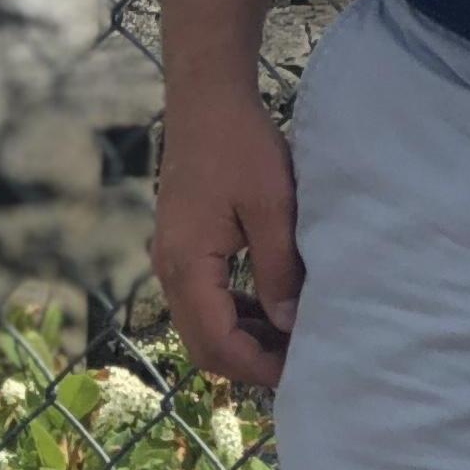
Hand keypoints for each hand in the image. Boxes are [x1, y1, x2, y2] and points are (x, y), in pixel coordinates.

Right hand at [153, 83, 303, 390]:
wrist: (206, 100)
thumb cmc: (241, 146)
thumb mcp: (272, 206)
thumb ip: (278, 269)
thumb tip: (289, 325)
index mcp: (188, 265)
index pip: (216, 343)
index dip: (257, 366)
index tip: (299, 369)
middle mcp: (169, 270)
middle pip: (202, 344)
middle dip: (248, 361)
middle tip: (298, 360)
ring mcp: (171, 259)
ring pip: (202, 324)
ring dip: (241, 338)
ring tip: (289, 337)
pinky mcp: (181, 246)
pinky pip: (203, 299)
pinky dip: (233, 313)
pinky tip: (268, 306)